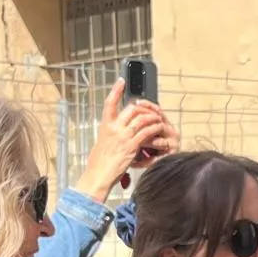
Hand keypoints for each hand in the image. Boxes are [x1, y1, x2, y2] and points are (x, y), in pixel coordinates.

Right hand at [73, 79, 171, 200]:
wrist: (98, 175)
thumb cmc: (99, 164)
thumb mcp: (101, 144)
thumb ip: (110, 135)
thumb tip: (114, 132)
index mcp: (105, 126)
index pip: (109, 103)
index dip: (116, 90)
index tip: (121, 81)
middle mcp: (114, 128)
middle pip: (131, 109)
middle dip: (143, 108)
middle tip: (149, 111)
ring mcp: (123, 136)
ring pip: (141, 119)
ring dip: (152, 117)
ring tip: (158, 119)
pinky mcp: (132, 145)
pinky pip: (146, 132)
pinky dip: (154, 128)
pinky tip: (159, 128)